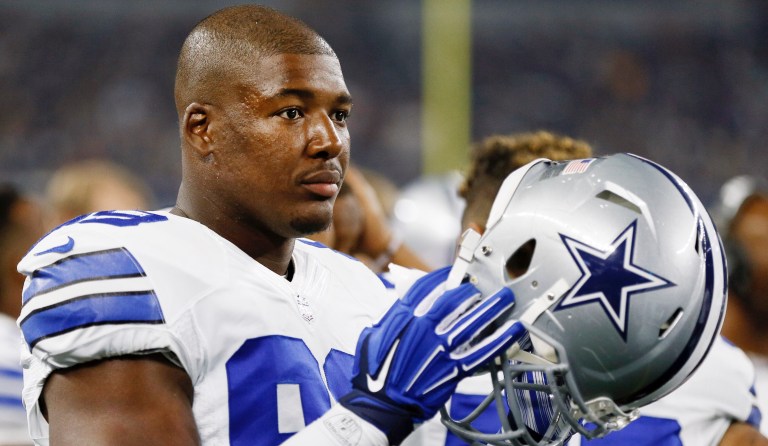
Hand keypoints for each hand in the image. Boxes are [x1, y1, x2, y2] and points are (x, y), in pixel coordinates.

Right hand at [340, 267, 521, 443]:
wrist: (380, 404)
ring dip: (491, 308)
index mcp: (401, 318)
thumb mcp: (373, 335)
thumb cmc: (374, 372)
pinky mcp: (451, 370)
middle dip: (469, 290)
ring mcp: (438, 350)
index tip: (454, 273)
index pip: (425, 287)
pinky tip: (514, 330)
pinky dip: (500, 341)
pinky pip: (481, 352)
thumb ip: (392, 316)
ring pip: (470, 322)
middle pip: (452, 300)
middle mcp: (421, 330)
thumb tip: (405, 298)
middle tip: (480, 288)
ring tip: (505, 298)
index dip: (443, 277)